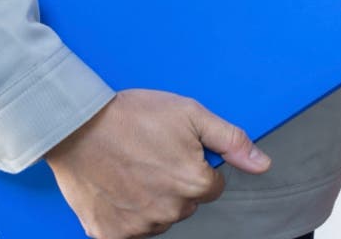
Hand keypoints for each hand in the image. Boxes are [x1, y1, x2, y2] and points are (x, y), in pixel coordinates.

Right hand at [45, 89, 271, 238]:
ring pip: (160, 218)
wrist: (77, 125)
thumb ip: (231, 141)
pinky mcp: (108, 234)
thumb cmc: (135, 116)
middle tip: (152, 156)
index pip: (212, 187)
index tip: (176, 150)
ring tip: (132, 168)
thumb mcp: (192, 115)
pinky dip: (125, 214)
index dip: (197, 166)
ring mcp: (137, 226)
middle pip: (186, 204)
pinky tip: (117, 188)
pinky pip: (130, 232)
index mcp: (194, 183)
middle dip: (176, 184)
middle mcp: (169, 211)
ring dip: (152, 200)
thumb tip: (263, 164)